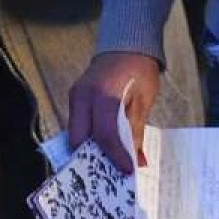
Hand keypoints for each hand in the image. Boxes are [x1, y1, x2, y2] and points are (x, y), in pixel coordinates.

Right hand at [68, 51, 159, 173]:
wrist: (126, 44)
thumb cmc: (139, 70)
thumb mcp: (144, 100)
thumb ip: (136, 130)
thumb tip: (136, 161)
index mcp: (104, 95)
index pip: (104, 134)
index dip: (115, 156)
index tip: (126, 171)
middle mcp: (83, 96)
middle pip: (80, 139)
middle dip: (94, 159)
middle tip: (111, 174)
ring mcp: (75, 96)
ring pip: (75, 134)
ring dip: (89, 150)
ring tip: (108, 164)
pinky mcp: (75, 97)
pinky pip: (77, 125)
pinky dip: (88, 138)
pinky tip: (102, 147)